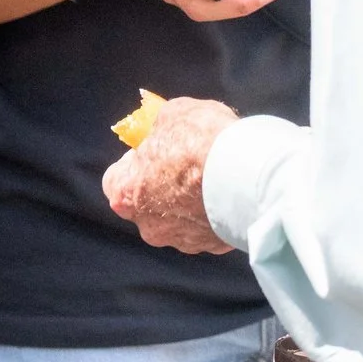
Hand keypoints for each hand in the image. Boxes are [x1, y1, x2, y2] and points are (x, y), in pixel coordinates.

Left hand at [102, 95, 238, 253]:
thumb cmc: (200, 142)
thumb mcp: (172, 114)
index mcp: (127, 193)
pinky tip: (229, 193)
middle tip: (185, 163)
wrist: (246, 175)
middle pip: (148, 203)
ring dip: (191, 202)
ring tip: (214, 177)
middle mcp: (149, 225)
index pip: (116, 181)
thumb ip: (160, 127)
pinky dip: (214, 213)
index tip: (152, 149)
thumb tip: (163, 127)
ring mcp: (182, 240)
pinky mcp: (212, 247)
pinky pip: (208, 227)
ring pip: (180, 218)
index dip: (133, 163)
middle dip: (164, 185)